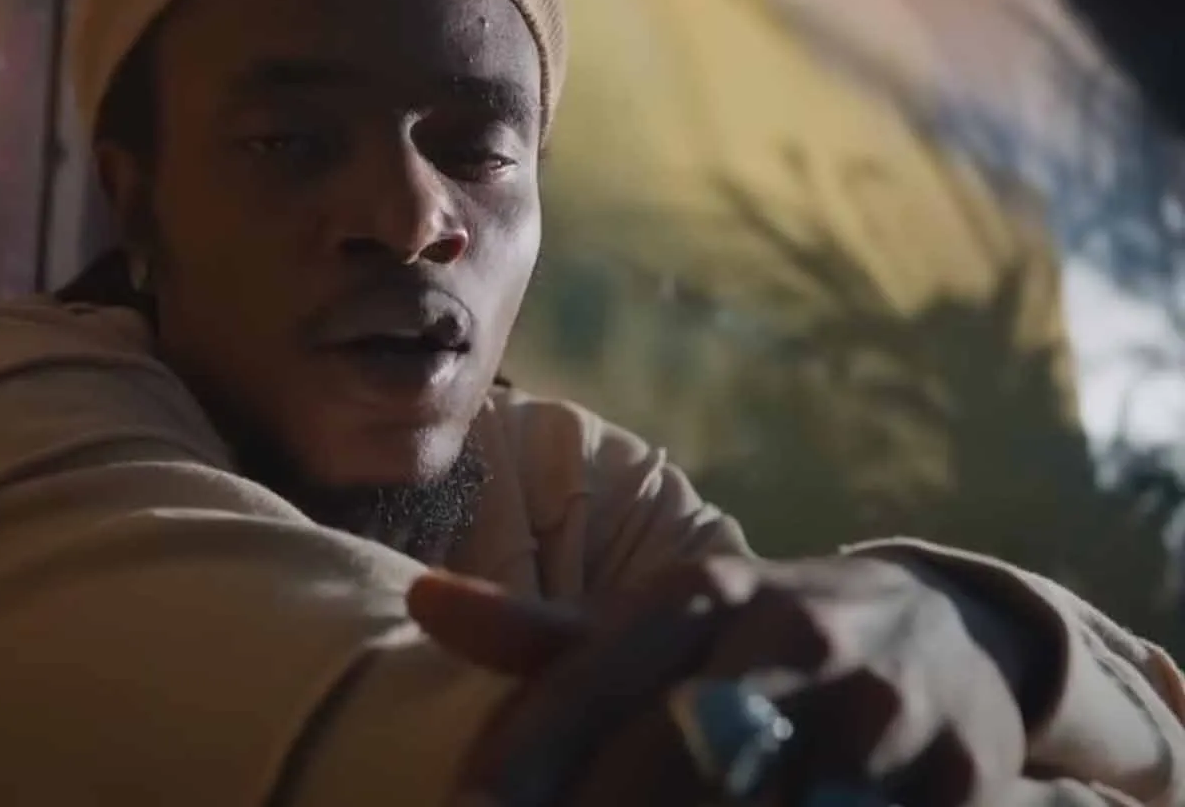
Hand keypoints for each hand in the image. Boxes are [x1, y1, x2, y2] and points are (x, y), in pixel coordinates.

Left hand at [412, 556, 1039, 806]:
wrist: (952, 636)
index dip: (529, 748)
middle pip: (674, 750)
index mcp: (709, 590)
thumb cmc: (762, 638)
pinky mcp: (954, 781)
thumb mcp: (665, 620)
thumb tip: (422, 601)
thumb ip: (547, 634)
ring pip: (756, 801)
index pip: (599, 666)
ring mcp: (880, 710)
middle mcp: (794, 635)